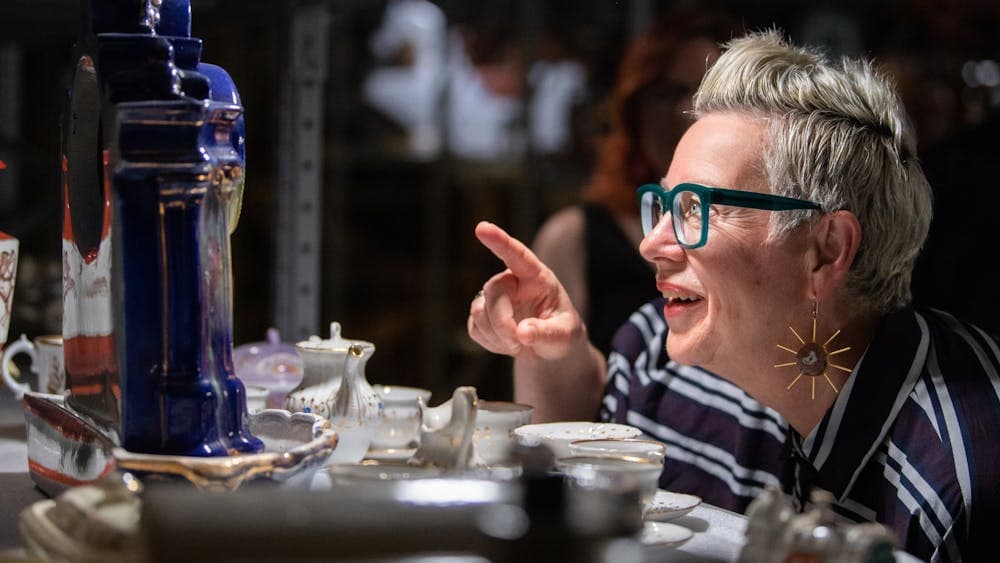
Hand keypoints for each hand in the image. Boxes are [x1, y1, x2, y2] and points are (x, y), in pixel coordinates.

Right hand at [468, 221, 583, 359]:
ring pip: (480, 310)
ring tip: (518, 346)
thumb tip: (523, 332)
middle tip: (518, 344)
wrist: (549, 349)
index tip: (482, 228)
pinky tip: (506, 345)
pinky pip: (475, 328)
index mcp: (537, 277)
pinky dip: (490, 342)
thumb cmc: (563, 335)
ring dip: (496, 335)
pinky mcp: (482, 315)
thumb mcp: (566, 336)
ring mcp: (494, 297)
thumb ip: (548, 333)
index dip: (500, 241)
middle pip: (494, 291)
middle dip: (502, 322)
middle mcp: (513, 281)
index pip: (517, 255)